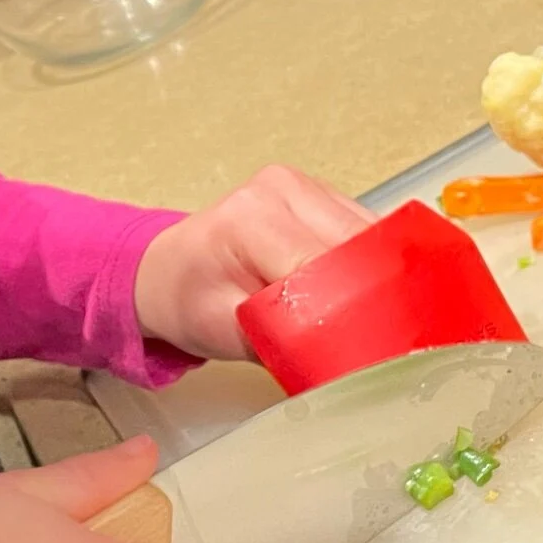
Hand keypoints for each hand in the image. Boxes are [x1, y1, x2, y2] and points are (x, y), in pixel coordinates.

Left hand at [133, 165, 376, 361]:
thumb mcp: (225, 331)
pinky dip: (370, 265)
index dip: (349, 309)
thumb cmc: (186, 297)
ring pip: (371, 237)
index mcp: (252, 217)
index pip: (324, 265)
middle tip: (375, 341)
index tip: (365, 345)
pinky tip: (363, 293)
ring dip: (377, 279)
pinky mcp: (324, 196)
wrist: (165, 271)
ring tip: (368, 320)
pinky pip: (365, 231)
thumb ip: (282, 340)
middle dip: (371, 295)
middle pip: (357, 246)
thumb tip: (339, 356)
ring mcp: (307, 186)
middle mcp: (284, 189)